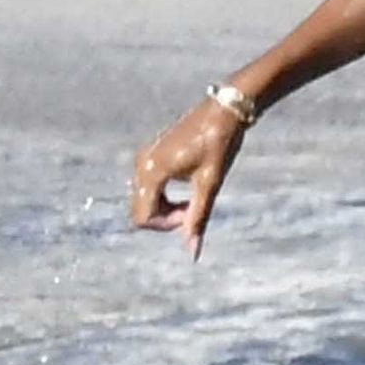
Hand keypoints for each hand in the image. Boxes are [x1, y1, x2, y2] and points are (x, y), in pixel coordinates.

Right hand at [130, 101, 245, 261]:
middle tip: (194, 207)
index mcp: (152, 171)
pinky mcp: (150, 155)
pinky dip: (164, 196)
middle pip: (140, 211)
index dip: (167, 225)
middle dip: (165, 218)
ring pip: (143, 200)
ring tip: (193, 197)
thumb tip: (192, 252)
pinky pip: (148, 187)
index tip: (192, 212)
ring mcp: (143, 158)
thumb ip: (198, 218)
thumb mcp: (210, 183)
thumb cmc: (219, 145)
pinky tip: (188, 186)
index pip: (143, 217)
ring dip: (165, 208)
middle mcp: (141, 164)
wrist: (224, 111)